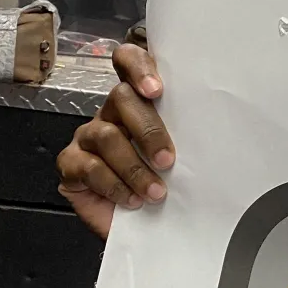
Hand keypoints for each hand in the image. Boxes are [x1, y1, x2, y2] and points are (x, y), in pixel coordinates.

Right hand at [56, 44, 173, 239]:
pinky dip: (114, 185)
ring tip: (155, 191)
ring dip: (134, 166)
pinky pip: (89, 167)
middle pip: (121, 98)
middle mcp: (111, 112)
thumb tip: (216, 130)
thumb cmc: (169, 185)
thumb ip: (189, 135)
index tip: (157, 90)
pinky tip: (131, 199)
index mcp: (139, 101)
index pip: (130, 61)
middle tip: (168, 159)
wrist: (146, 226)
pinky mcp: (71, 164)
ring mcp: (88, 136)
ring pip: (107, 135)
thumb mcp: (184, 157)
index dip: (140, 68)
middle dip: (148, 129)